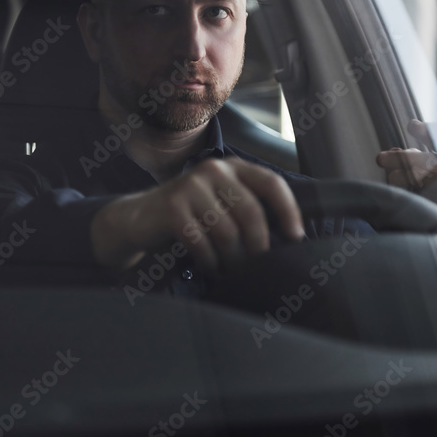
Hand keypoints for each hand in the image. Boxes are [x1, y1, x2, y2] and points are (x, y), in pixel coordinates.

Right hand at [90, 158, 305, 270]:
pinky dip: (210, 261)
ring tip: (230, 270)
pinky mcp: (172, 207)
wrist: (140, 217)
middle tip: (257, 266)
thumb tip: (288, 236)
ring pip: (227, 232)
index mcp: (233, 166)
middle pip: (251, 212)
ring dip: (232, 259)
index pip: (271, 183)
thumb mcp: (221, 200)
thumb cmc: (190, 213)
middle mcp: (213, 169)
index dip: (289, 210)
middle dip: (258, 246)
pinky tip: (210, 267)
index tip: (296, 236)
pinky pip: (202, 243)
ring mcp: (191, 186)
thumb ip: (248, 207)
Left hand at [375, 120, 436, 235]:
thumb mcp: (435, 178)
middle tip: (381, 159)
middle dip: (406, 157)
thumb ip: (417, 163)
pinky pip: (433, 202)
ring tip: (391, 179)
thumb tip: (391, 153)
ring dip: (408, 176)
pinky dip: (413, 196)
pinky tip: (402, 197)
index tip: (412, 127)